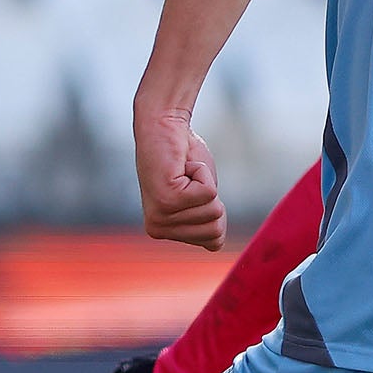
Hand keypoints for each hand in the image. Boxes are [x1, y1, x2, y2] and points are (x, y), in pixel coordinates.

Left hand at [135, 107, 224, 250]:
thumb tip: (215, 246)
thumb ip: (206, 223)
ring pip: (213, 211)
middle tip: (188, 180)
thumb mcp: (200, 198)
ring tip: (184, 172)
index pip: (214, 241)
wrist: (164, 126)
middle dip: (211, 199)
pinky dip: (203, 173)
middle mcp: (157, 229)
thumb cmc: (185, 160)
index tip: (191, 191)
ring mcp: (161, 216)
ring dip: (205, 184)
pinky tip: (182, 166)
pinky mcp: (168, 199)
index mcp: (162, 232)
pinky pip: (208, 193)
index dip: (213, 209)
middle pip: (215, 229)